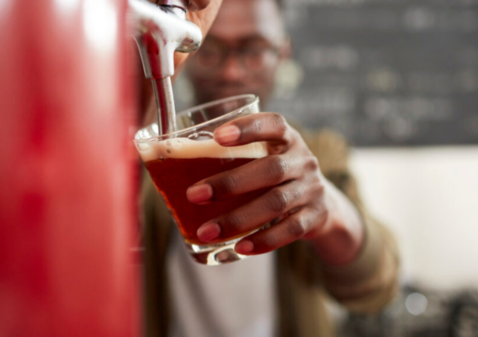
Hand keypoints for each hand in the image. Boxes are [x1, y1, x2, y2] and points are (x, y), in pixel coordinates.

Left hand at [186, 113, 363, 264]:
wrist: (320, 204)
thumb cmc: (271, 175)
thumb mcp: (260, 157)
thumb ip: (226, 156)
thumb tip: (157, 158)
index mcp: (285, 138)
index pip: (272, 124)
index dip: (246, 129)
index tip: (217, 136)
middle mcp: (301, 160)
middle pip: (270, 169)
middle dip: (230, 183)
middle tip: (193, 195)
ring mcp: (310, 189)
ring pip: (276, 203)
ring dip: (238, 218)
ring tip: (206, 230)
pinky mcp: (315, 217)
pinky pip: (290, 230)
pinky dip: (264, 240)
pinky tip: (239, 248)